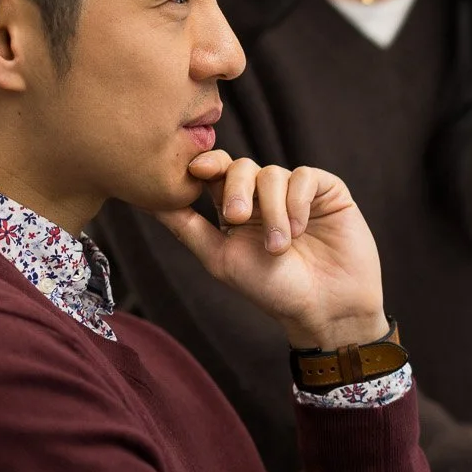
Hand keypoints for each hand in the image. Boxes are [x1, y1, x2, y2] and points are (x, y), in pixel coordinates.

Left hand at [153, 153, 385, 349]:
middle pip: (241, 166)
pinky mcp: (327, 191)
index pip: (216, 172)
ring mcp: (296, 192)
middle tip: (236, 218)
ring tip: (279, 246)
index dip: (205, 164)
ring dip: (271, 210)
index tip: (196, 172)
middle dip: (235, 188)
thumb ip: (187, 227)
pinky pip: (304, 177)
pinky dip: (297, 202)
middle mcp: (264, 195)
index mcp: (236, 207)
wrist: (325, 307)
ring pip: (272, 174)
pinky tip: (301, 229)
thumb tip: (145, 201)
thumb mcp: (220, 258)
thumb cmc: (272, 289)